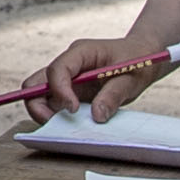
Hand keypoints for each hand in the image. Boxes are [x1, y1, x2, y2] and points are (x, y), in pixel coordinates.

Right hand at [8, 23, 179, 121]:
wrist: (144, 57)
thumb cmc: (138, 62)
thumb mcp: (132, 79)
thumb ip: (113, 95)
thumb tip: (96, 116)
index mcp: (81, 52)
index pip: (57, 69)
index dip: (60, 91)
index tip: (73, 109)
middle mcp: (68, 65)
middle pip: (35, 83)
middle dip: (37, 105)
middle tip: (54, 124)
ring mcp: (66, 79)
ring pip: (39, 96)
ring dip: (45, 113)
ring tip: (65, 127)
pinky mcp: (70, 92)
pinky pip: (53, 105)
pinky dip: (57, 117)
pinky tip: (73, 125)